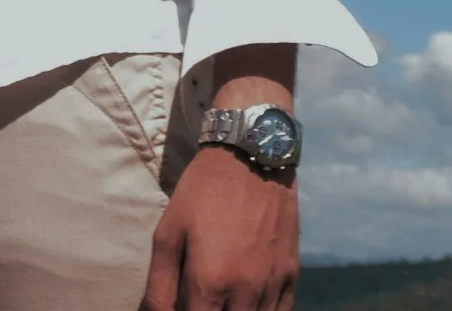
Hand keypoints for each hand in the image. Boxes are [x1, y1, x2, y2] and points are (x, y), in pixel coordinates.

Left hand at [141, 145, 298, 310]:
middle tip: (200, 299)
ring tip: (221, 300)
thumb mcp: (168, 232)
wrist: (252, 155)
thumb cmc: (203, 192)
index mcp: (210, 283)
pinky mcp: (291, 274)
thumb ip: (159, 286)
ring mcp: (272, 284)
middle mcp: (245, 291)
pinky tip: (248, 305)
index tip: (182, 306)